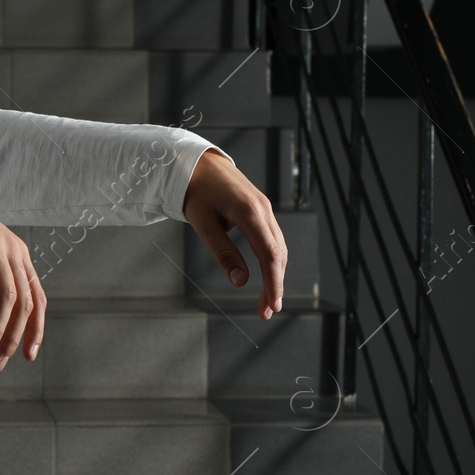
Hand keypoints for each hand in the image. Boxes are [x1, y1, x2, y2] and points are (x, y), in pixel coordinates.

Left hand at [182, 149, 286, 318]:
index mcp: (249, 212)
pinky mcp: (261, 209)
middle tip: (266, 312)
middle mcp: (263, 210)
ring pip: (278, 247)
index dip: (273, 282)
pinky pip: (273, 238)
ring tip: (266, 301)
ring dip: (275, 274)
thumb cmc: (195, 192)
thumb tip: (239, 281)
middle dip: (275, 285)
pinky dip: (272, 260)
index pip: (269, 254)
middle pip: (278, 254)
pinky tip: (267, 276)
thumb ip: (222, 252)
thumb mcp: (203, 224)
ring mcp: (265, 208)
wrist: (197, 163)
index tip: (272, 305)